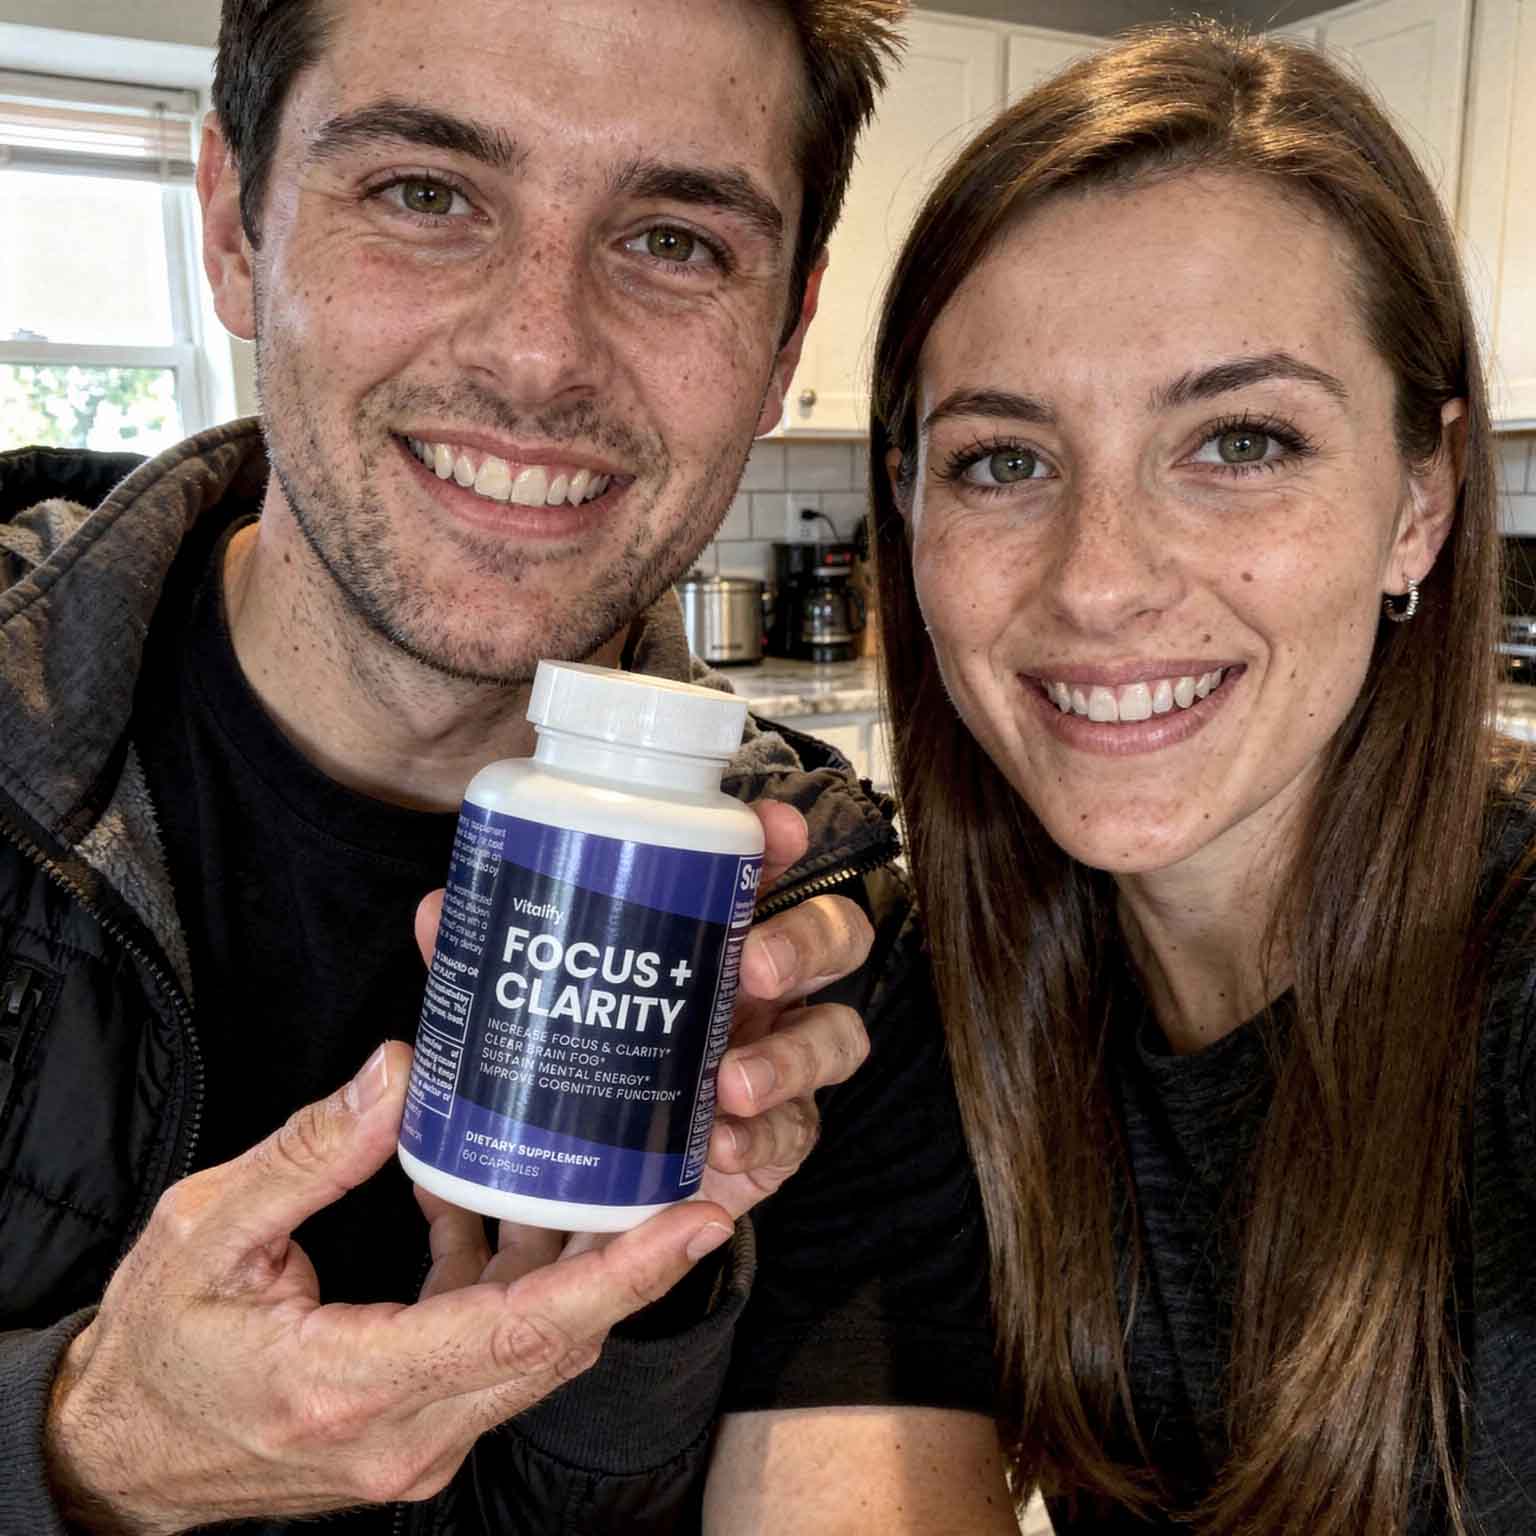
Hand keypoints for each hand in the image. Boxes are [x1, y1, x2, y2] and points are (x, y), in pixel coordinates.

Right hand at [43, 1044, 734, 1533]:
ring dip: (568, 1257)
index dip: (623, 1274)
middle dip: (630, 1255)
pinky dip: (502, 1272)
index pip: (520, 1328)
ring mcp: (419, 1440)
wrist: (116, 1456)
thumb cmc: (152, 1347)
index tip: (698, 1220)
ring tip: (594, 1163)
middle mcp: (408, 1432)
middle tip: (683, 1166)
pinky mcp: (419, 1426)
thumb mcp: (204, 1233)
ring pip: (535, 1343)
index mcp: (354, 1386)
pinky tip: (474, 1196)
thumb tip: (401, 1072)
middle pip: (555, 1338)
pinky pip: (491, 1343)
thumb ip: (308, 1155)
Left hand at [412, 800, 873, 1290]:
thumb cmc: (575, 1060)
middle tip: (753, 963)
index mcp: (714, 933)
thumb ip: (496, 962)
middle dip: (808, 937)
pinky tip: (725, 1139)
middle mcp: (763, 989)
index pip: (767, 871)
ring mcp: (778, 1060)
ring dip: (796, 1052)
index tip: (775, 825)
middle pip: (834, 936)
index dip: (782, 842)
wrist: (585, 1183)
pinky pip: (798, 1133)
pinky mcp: (777, 1138)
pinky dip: (766, 1134)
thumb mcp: (528, 1004)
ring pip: (838, 1035)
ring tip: (731, 1080)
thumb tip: (442, 909)